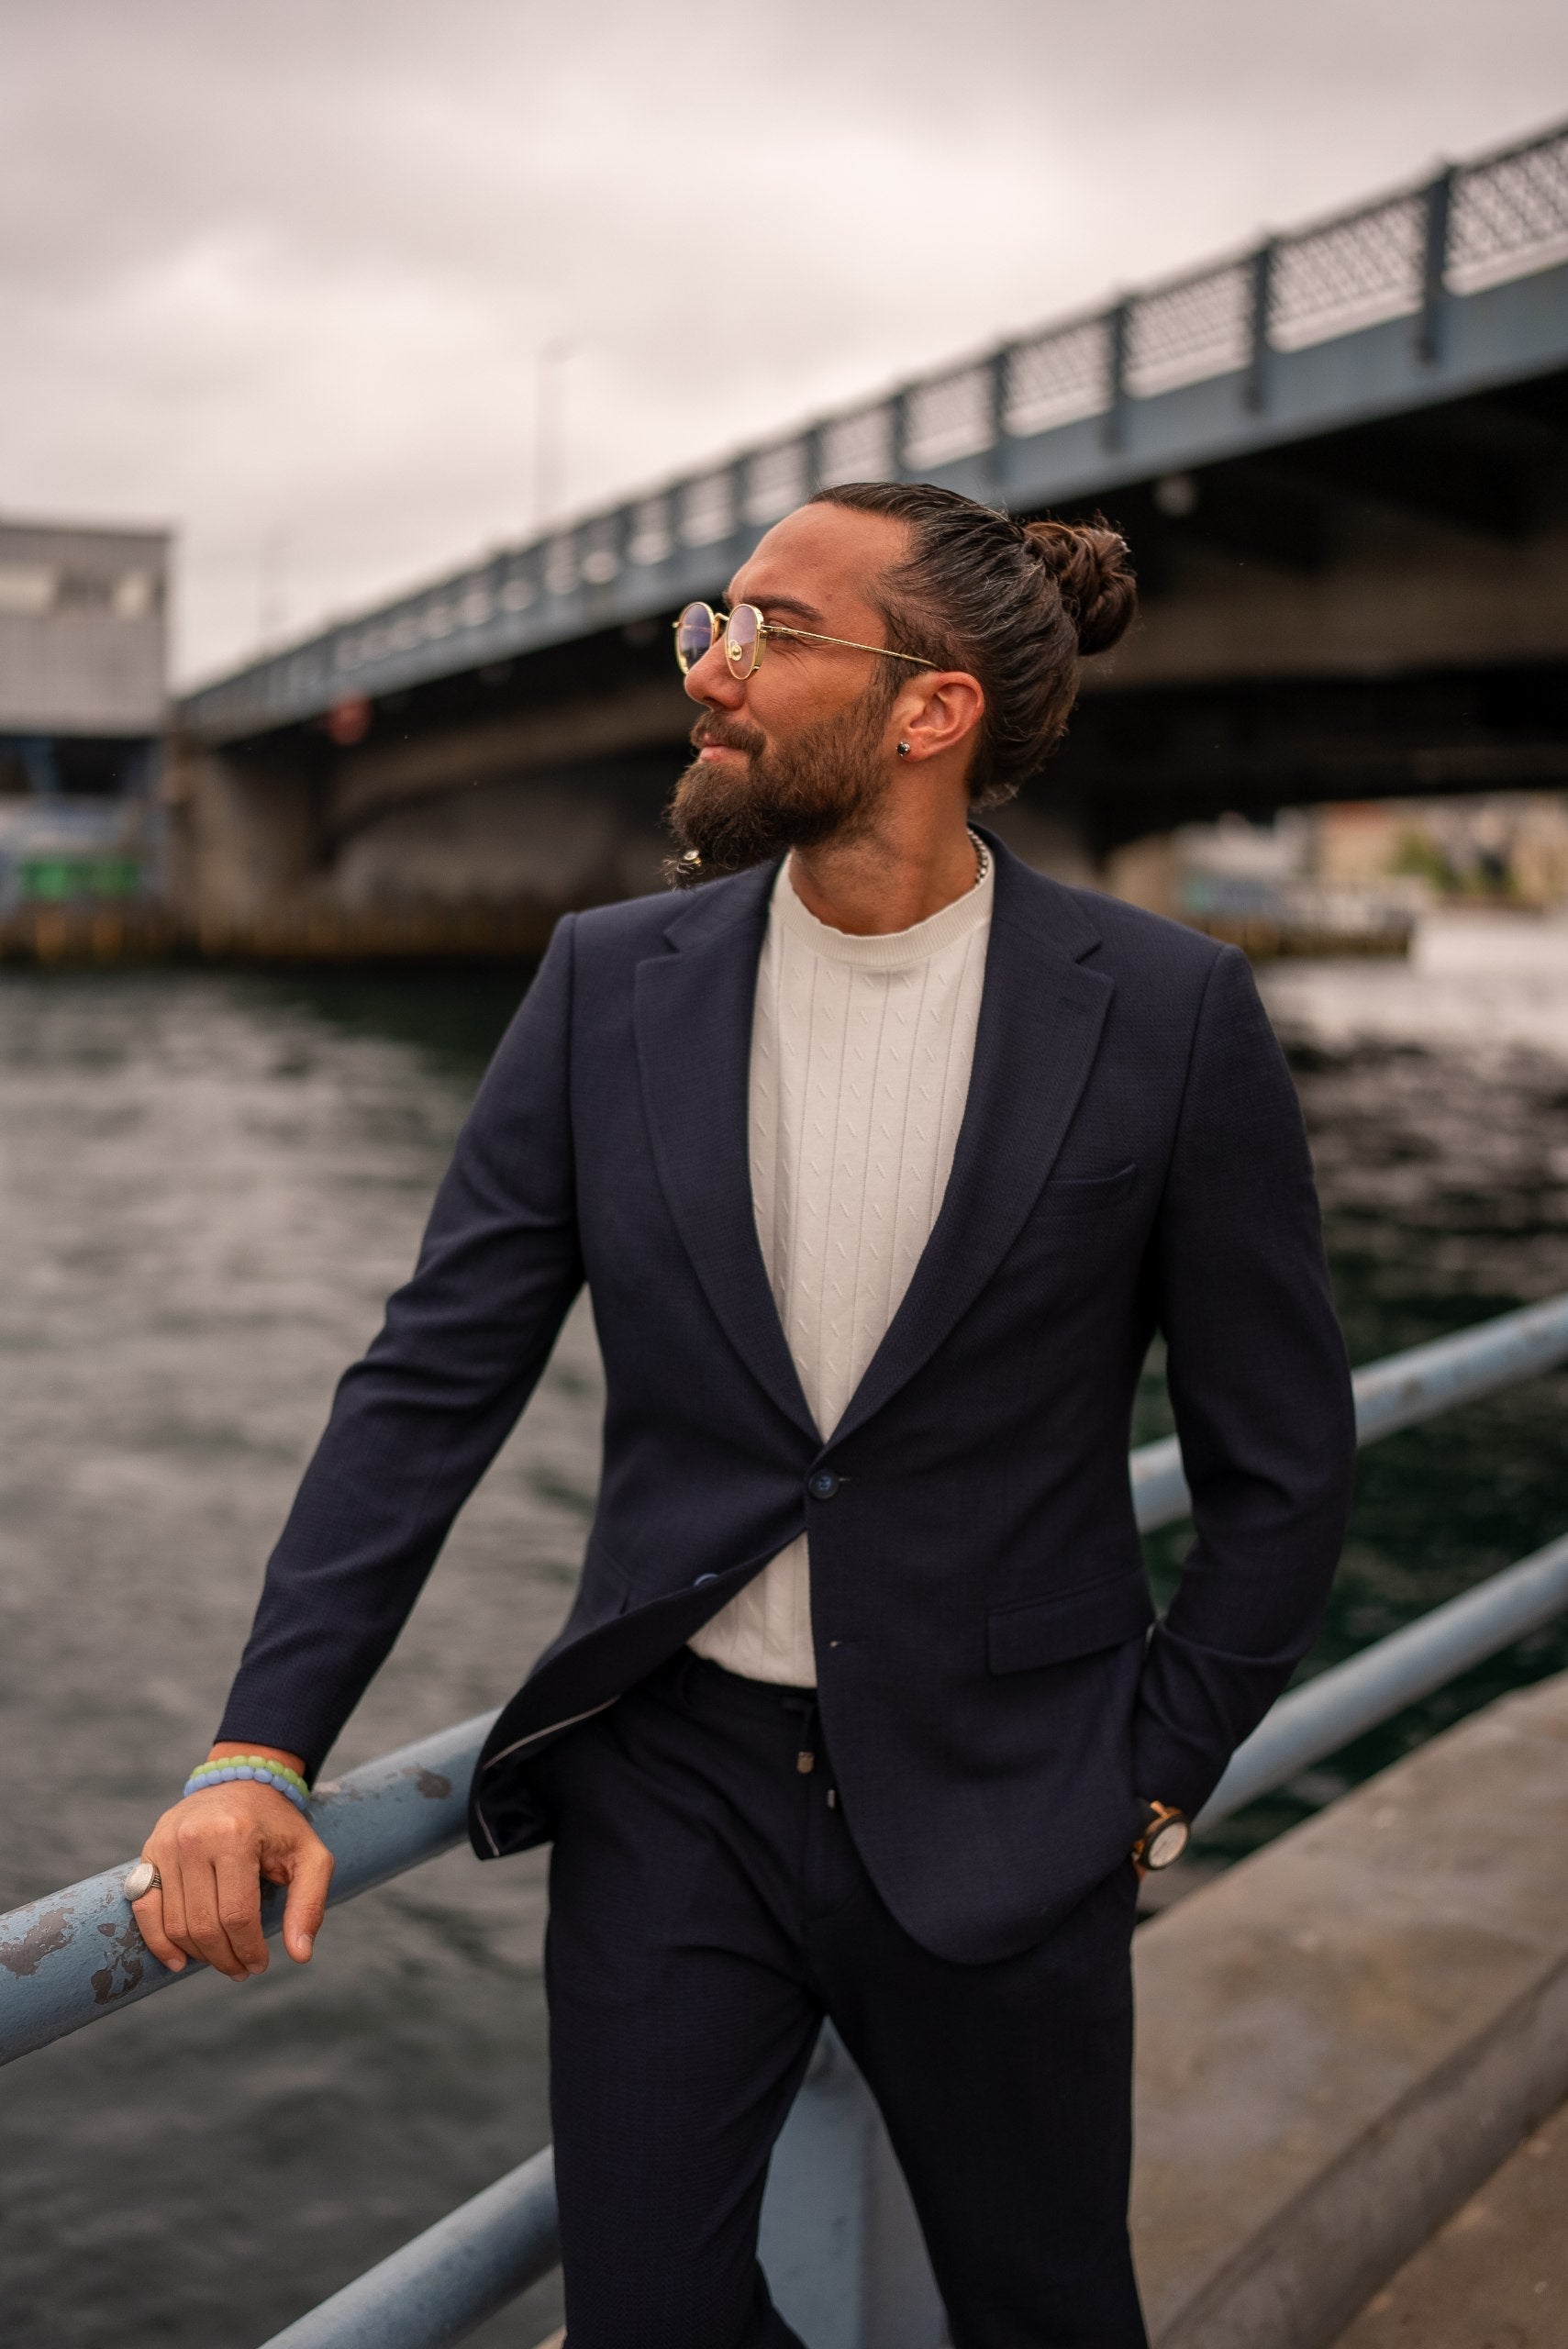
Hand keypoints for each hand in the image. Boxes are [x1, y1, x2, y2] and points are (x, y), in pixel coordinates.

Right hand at [131, 1754, 333, 1981]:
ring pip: (175, 1923)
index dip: (248, 1949)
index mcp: (235, 1835)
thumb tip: (300, 1954)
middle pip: (204, 1924)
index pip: (237, 1914)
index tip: (260, 1964)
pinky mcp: (148, 1852)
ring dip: (197, 1954)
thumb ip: (310, 1903)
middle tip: (241, 1970)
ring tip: (221, 1960)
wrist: (242, 1782)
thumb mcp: (310, 1855)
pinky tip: (178, 1960)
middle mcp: (194, 1838)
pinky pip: (145, 1908)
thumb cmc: (279, 1825)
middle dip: (225, 1957)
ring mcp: (166, 1845)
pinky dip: (158, 1941)